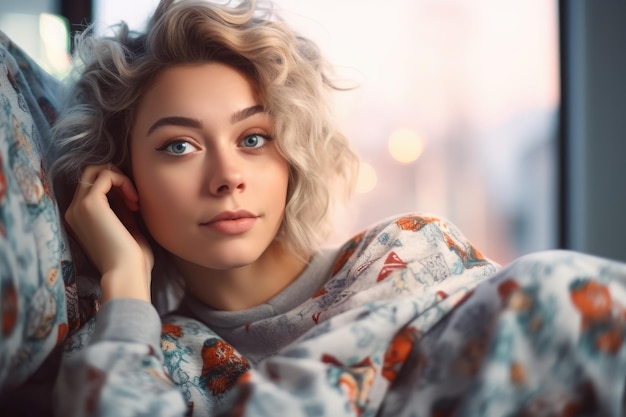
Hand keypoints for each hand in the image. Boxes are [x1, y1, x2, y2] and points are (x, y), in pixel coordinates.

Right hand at [64, 164, 153, 301]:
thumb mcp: (125, 228)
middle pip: (91, 175)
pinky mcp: (89, 203)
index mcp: (79, 220)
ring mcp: (78, 207)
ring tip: (135, 201)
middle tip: (134, 200)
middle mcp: (73, 211)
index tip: (134, 206)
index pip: (93, 188)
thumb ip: (121, 210)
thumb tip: (125, 191)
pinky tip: (134, 201)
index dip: (117, 189)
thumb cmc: (131, 258)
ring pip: (96, 171)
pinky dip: (124, 181)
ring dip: (121, 179)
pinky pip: (106, 175)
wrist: (126, 274)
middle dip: (117, 180)